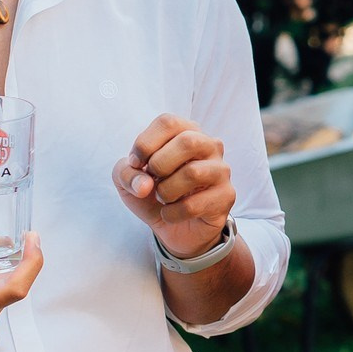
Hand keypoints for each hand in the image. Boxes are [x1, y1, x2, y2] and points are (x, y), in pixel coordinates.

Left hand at [113, 114, 233, 259]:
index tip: (136, 164)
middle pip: (188, 141)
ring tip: (162, 198)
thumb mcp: (129, 181)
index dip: (145, 143)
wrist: (177, 229)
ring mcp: (221, 170)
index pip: (168, 122)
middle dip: (159, 164)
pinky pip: (194, 204)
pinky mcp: (226, 196)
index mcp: (187, 131)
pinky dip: (172, 213)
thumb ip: (126, 173)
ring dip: (166, 191)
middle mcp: (209, 145)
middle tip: (152, 180)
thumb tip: (144, 185)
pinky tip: (170, 214)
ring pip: (193, 173)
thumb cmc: (155, 194)